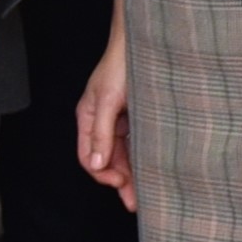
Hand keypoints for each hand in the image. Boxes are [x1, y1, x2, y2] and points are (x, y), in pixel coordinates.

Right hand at [74, 32, 137, 200]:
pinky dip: (143, 156)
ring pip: (124, 154)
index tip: (121, 183)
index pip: (88, 157)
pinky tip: (153, 168)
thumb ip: (101, 132)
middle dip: (121, 181)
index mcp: (88, 118)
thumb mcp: (108, 100)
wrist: (142, 40)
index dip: (103, 174)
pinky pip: (136, 142)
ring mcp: (119, 119)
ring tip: (148, 192)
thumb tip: (95, 163)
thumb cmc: (121, 64)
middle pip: (107, 159)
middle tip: (136, 201)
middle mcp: (102, 121)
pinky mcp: (136, 115)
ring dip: (133, 172)